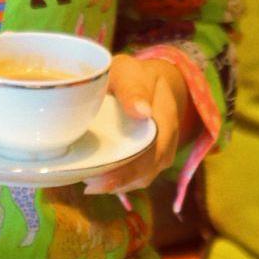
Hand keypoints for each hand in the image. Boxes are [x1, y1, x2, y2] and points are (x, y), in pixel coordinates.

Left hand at [84, 53, 189, 196]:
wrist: (147, 82)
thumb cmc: (131, 76)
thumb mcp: (127, 71)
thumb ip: (132, 87)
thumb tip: (142, 112)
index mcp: (165, 114)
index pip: (154, 148)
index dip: (130, 167)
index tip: (101, 176)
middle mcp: (169, 137)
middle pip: (148, 169)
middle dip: (119, 181)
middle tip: (89, 186)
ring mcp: (163, 151)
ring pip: (143, 177)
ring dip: (118, 185)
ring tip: (91, 184)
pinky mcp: (153, 160)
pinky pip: (139, 177)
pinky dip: (119, 182)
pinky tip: (99, 180)